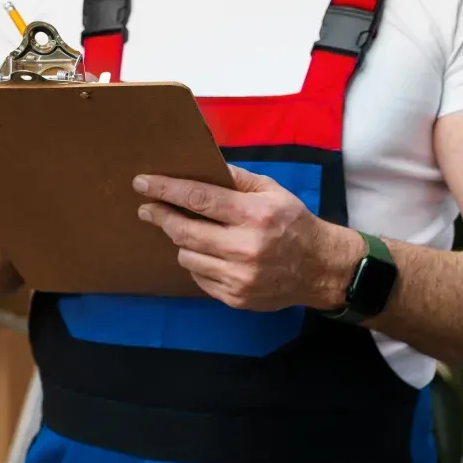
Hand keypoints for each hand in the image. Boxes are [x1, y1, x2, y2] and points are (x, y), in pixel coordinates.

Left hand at [133, 166, 364, 311]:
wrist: (320, 269)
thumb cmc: (293, 223)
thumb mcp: (272, 191)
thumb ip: (236, 178)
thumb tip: (199, 165)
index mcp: (255, 215)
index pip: (199, 198)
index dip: (166, 190)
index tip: (142, 184)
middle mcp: (246, 247)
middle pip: (184, 231)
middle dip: (161, 217)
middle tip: (147, 209)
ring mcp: (240, 276)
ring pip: (186, 256)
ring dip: (182, 242)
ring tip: (190, 233)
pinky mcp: (235, 297)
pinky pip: (198, 277)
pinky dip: (198, 263)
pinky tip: (210, 255)